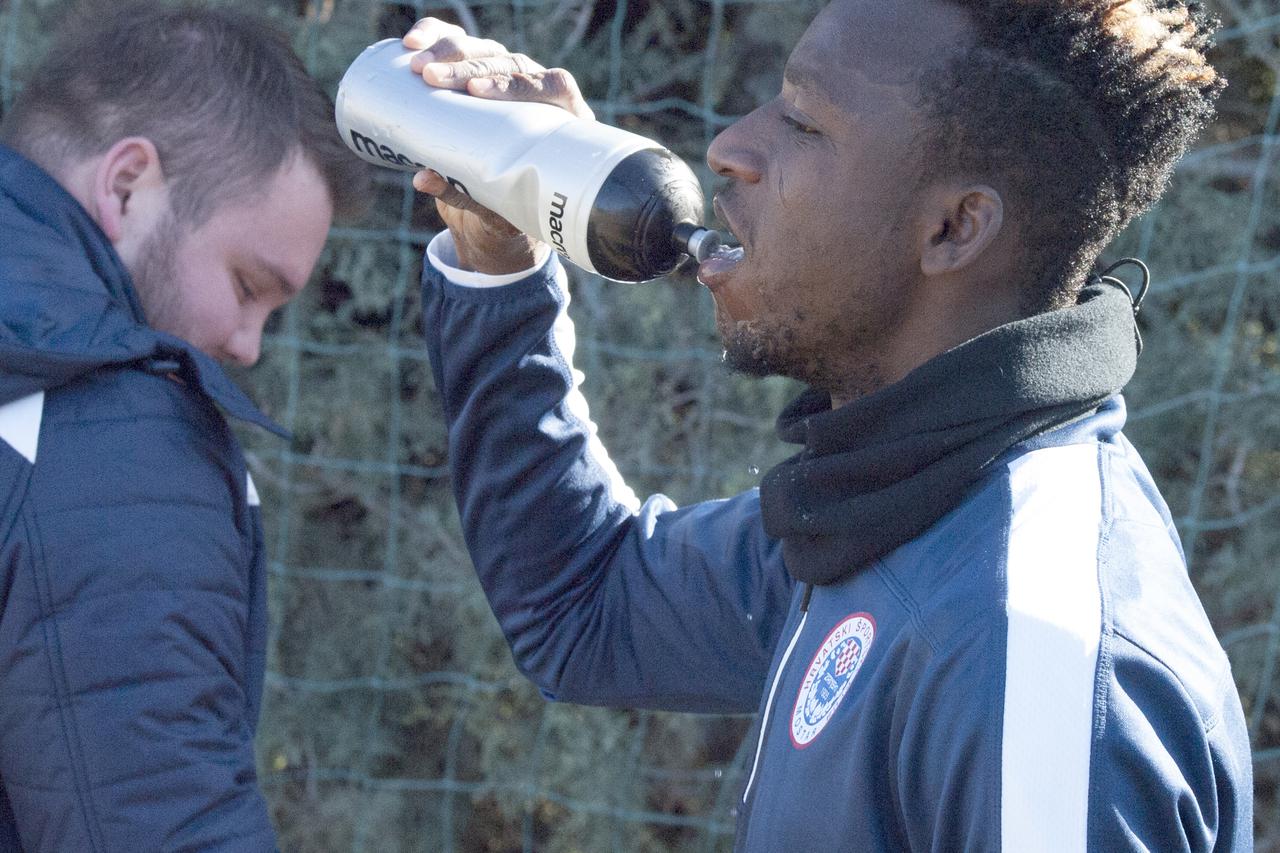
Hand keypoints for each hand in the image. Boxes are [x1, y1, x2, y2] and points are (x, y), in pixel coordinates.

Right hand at [402, 18, 593, 274]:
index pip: (552, 87)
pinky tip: (413, 41)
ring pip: (485, 51)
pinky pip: (463, 46)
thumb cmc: (510, 209)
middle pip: (510, 65)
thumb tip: (422, 179)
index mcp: (563, 123)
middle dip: (467, 67)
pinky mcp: (480, 73)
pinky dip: (437, 37)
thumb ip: (464, 195)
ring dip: (449, 51)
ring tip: (416, 64)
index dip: (514, 85)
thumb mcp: (496, 210)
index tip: (475, 92)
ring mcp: (509, 77)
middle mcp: (538, 91)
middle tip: (431, 78)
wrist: (505, 204)